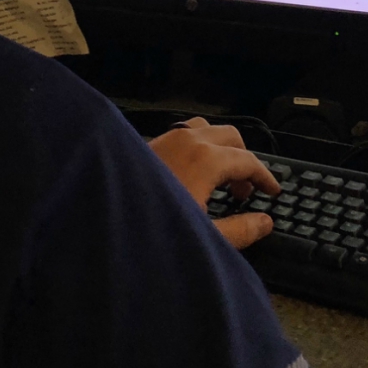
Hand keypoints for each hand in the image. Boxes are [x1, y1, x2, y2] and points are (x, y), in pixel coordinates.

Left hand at [150, 118, 278, 248]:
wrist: (95, 223)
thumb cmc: (147, 231)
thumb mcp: (203, 237)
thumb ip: (240, 230)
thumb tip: (264, 222)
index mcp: (205, 159)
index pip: (248, 161)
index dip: (265, 177)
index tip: (273, 191)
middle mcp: (185, 141)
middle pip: (229, 137)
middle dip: (243, 159)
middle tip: (244, 189)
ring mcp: (162, 140)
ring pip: (202, 130)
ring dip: (217, 148)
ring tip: (218, 177)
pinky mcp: (142, 146)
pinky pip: (178, 136)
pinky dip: (193, 147)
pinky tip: (187, 174)